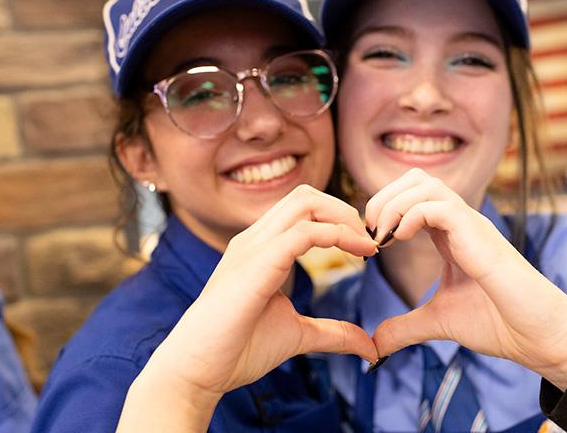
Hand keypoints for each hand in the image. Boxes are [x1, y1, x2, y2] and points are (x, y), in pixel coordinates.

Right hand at [119, 185, 377, 430]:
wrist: (197, 370)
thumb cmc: (236, 350)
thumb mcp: (298, 335)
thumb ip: (333, 333)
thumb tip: (369, 347)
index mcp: (261, 248)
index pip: (303, 208)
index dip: (340, 219)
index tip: (367, 249)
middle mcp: (255, 238)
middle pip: (306, 195)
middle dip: (346, 210)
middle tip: (370, 243)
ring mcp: (253, 246)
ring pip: (306, 201)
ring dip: (345, 217)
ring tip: (366, 246)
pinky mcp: (258, 262)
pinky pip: (305, 231)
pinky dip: (338, 235)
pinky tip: (358, 255)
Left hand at [366, 169, 566, 389]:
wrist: (536, 337)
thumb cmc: (499, 323)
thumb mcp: (439, 322)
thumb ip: (406, 327)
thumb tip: (375, 345)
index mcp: (451, 235)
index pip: (413, 195)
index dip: (385, 208)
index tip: (370, 241)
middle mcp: (461, 223)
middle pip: (416, 178)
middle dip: (383, 196)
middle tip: (369, 231)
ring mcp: (472, 225)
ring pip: (427, 183)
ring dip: (394, 203)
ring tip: (381, 234)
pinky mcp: (479, 237)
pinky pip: (441, 206)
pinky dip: (413, 214)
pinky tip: (400, 238)